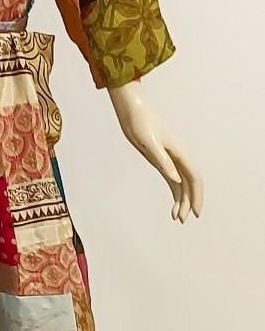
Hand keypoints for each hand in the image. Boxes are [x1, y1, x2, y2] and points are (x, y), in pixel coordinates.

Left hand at [107, 80, 203, 222]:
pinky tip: (173, 206)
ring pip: (182, 183)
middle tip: (182, 220)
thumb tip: (176, 180)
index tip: (195, 212)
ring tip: (176, 218)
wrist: (132, 110)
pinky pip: (173, 180)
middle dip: (189, 202)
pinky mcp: (161, 160)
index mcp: (179, 152)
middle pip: (190, 183)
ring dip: (182, 200)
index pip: (194, 177)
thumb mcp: (149, 143)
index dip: (197, 195)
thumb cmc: (140, 123)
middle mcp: (178, 156)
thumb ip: (163, 161)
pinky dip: (175, 193)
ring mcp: (170, 158)